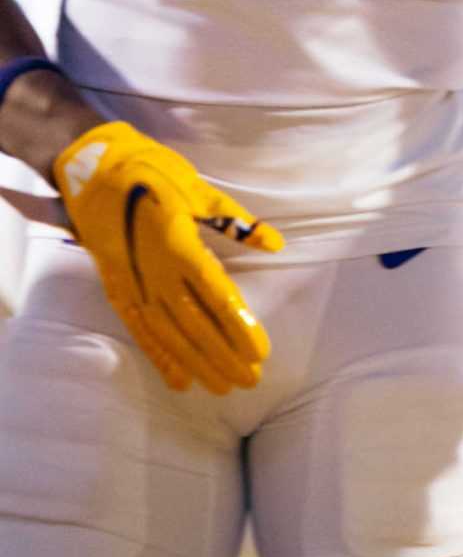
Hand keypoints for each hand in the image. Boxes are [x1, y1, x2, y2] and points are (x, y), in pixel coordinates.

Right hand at [52, 121, 282, 393]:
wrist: (92, 169)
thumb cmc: (154, 174)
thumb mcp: (200, 191)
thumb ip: (236, 222)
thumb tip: (275, 243)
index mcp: (179, 246)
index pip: (217, 297)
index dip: (239, 327)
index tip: (260, 351)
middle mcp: (154, 272)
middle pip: (195, 324)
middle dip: (224, 355)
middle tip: (251, 379)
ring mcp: (132, 283)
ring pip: (168, 333)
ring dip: (196, 362)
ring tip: (222, 387)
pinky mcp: (116, 288)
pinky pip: (139, 329)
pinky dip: (159, 355)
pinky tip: (178, 379)